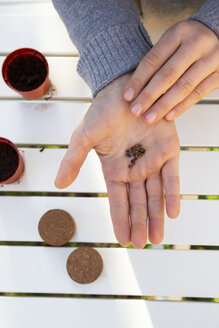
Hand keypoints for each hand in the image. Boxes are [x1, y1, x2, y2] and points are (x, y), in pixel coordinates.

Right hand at [55, 72, 179, 247]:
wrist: (123, 89)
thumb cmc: (101, 112)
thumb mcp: (83, 137)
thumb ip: (73, 161)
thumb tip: (58, 184)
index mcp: (115, 170)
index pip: (117, 201)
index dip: (120, 221)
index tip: (123, 241)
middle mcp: (134, 170)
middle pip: (138, 203)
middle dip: (140, 224)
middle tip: (141, 244)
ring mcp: (152, 162)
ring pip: (156, 195)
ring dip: (157, 216)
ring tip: (156, 238)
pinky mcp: (169, 151)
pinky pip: (172, 177)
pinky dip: (173, 194)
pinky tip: (173, 213)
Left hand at [123, 20, 218, 123]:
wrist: (218, 36)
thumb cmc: (187, 43)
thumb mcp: (171, 42)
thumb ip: (157, 62)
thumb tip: (134, 91)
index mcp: (179, 32)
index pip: (154, 59)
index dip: (139, 80)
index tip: (127, 97)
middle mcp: (197, 43)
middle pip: (168, 74)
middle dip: (149, 95)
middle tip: (135, 111)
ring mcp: (211, 58)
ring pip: (184, 86)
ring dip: (163, 105)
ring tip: (149, 118)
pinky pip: (198, 93)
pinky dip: (181, 106)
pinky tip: (168, 116)